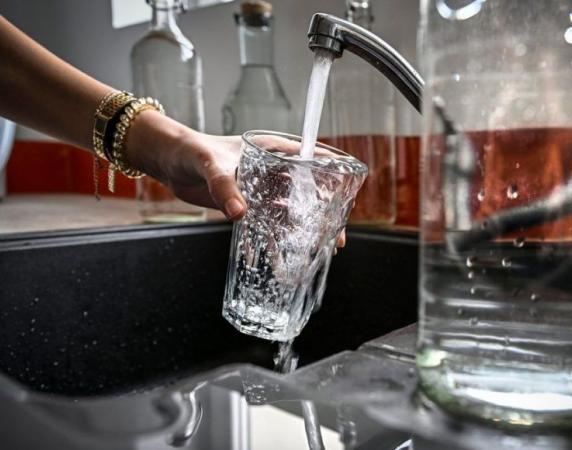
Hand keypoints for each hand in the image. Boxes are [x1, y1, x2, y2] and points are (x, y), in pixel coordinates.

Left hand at [124, 111, 347, 248]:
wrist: (167, 162)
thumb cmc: (190, 151)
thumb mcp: (210, 165)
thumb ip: (225, 187)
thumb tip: (240, 214)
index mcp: (273, 150)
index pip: (313, 161)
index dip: (334, 180)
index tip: (347, 200)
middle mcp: (272, 170)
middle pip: (308, 193)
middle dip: (323, 217)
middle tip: (336, 240)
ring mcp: (261, 189)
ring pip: (290, 213)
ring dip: (302, 234)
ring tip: (315, 255)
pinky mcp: (247, 205)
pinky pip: (266, 225)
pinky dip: (272, 242)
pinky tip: (278, 260)